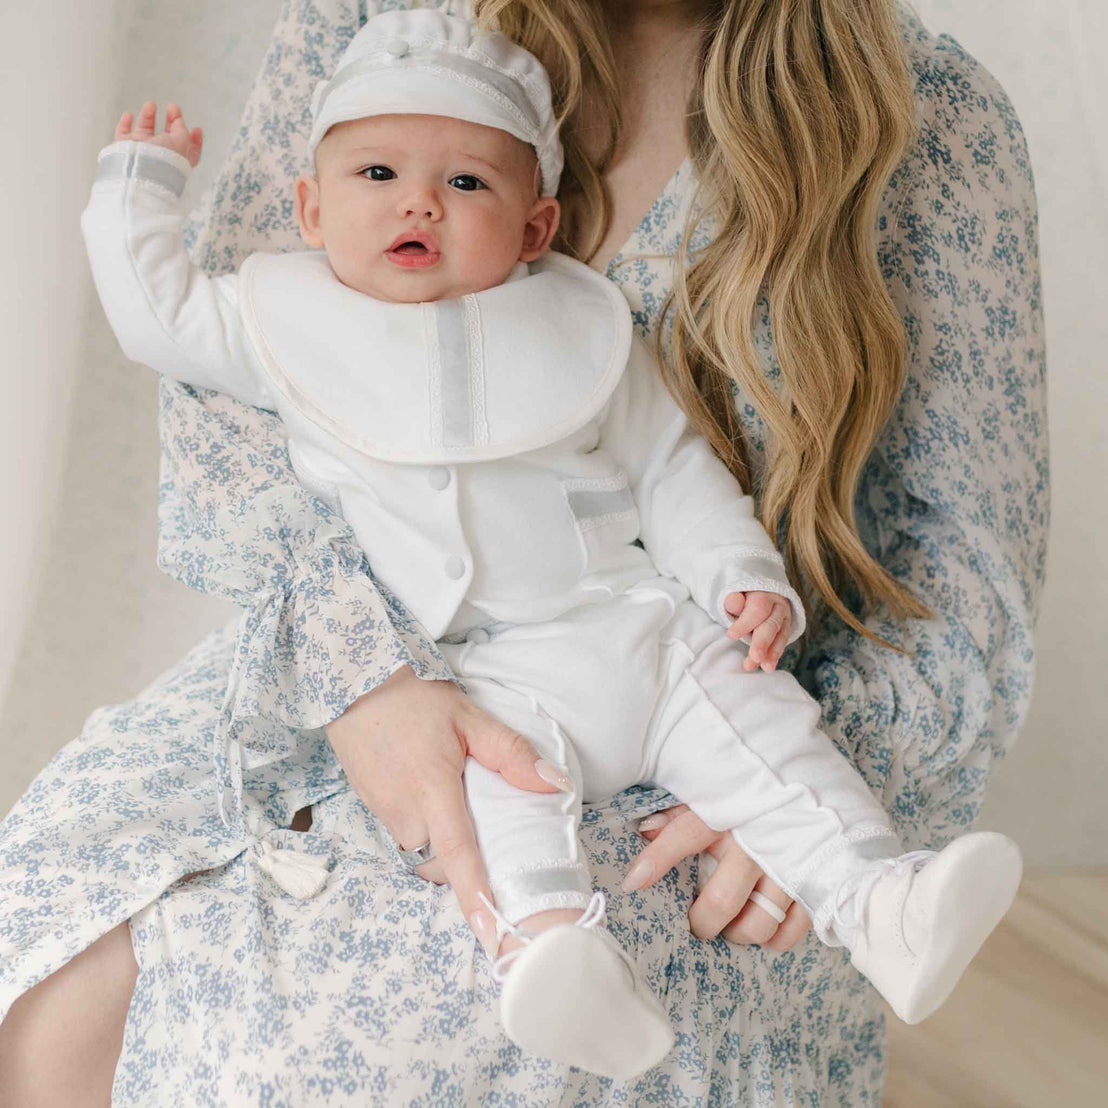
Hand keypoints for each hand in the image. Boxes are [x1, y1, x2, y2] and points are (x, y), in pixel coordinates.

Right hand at [114, 100, 203, 167]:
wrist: (141, 170)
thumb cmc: (164, 160)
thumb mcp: (182, 141)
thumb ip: (182, 130)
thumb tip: (178, 121)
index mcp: (179, 160)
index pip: (190, 150)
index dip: (195, 140)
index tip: (197, 129)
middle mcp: (161, 157)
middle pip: (167, 137)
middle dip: (172, 121)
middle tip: (173, 108)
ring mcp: (142, 153)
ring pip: (145, 132)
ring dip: (148, 117)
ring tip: (151, 105)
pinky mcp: (125, 149)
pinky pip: (123, 134)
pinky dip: (125, 124)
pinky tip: (128, 115)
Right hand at [323, 664, 571, 956]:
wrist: (353, 684)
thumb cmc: (415, 698)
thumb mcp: (469, 716)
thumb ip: (510, 753)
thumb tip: (552, 786)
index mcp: (432, 789)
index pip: (459, 854)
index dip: (477, 896)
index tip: (493, 935)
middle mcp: (404, 811)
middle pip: (442, 860)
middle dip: (466, 857)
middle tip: (487, 823)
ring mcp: (383, 812)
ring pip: (423, 848)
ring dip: (444, 840)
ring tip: (458, 804)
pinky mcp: (371, 807)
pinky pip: (406, 833)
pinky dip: (425, 826)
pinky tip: (433, 794)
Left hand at [627, 803, 811, 949]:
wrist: (813, 787)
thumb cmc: (753, 793)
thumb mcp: (715, 792)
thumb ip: (680, 813)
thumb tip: (644, 830)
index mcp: (730, 813)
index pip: (686, 835)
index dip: (656, 860)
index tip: (632, 883)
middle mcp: (758, 842)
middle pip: (721, 902)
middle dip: (701, 922)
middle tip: (695, 920)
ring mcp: (789, 867)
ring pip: (757, 925)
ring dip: (737, 933)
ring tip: (730, 924)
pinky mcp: (813, 885)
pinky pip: (791, 931)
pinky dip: (774, 938)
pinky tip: (763, 924)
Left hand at [724, 590, 790, 671]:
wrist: (758, 594)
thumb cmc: (742, 598)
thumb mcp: (735, 595)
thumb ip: (734, 600)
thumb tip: (734, 601)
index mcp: (764, 594)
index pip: (757, 609)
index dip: (745, 623)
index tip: (731, 635)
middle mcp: (778, 605)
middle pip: (771, 624)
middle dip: (763, 642)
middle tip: (755, 657)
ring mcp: (784, 617)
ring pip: (780, 636)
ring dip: (772, 653)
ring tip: (765, 667)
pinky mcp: (785, 629)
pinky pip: (781, 643)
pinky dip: (775, 655)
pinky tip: (768, 666)